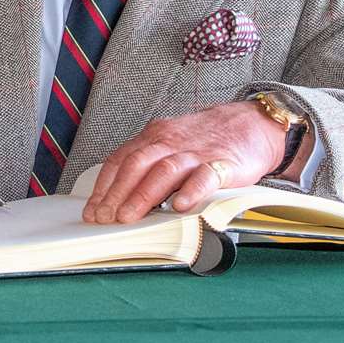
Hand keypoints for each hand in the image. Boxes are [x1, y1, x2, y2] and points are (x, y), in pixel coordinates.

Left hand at [81, 101, 287, 224]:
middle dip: (117, 194)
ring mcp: (196, 153)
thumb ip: (149, 164)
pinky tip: (180, 206)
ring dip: (143, 195)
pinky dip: (190, 191)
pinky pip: (204, 177)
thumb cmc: (205, 139)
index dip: (104, 186)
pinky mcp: (222, 164)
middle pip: (137, 165)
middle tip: (104, 218)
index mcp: (154, 137)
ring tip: (130, 217)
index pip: (121, 160)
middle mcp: (170, 142)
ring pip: (164, 171)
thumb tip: (120, 195)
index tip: (93, 209)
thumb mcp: (170, 142)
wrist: (250, 124)